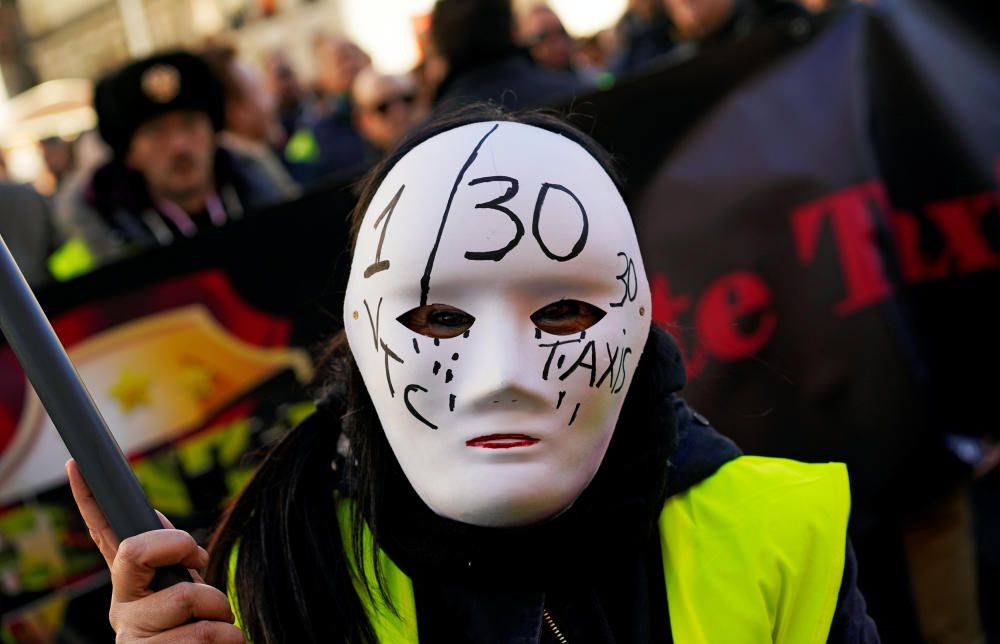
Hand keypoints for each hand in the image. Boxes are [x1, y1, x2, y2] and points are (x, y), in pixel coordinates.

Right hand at [66, 459, 244, 641]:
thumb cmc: (195, 638)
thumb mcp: (183, 597)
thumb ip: (173, 563)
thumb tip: (156, 518)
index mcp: (130, 589)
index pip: (106, 537)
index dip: (88, 501)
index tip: (75, 464)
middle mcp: (123, 611)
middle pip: (139, 553)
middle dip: (183, 555)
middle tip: (202, 585)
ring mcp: (134, 640)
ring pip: (191, 599)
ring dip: (222, 615)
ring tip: (218, 633)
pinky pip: (211, 636)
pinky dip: (231, 641)